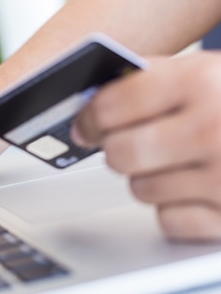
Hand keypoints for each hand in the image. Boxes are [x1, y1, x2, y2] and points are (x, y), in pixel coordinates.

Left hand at [72, 53, 220, 240]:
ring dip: (149, 178)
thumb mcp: (210, 72)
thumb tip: (91, 105)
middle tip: (128, 144)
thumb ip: (153, 81)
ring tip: (179, 162)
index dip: (90, 117)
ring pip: (140, 189)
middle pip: (119, 154)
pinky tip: (198, 189)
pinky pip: (168, 221)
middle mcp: (215, 127)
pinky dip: (176, 209)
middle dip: (119, 149)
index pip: (112, 105)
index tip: (85, 125)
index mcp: (203, 80)